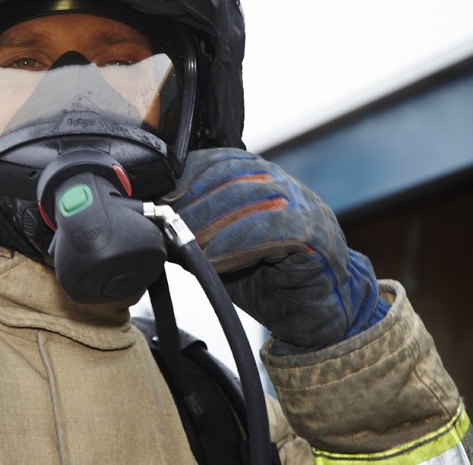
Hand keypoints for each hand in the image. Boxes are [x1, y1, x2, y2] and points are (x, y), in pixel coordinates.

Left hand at [164, 148, 387, 349]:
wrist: (319, 312)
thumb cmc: (269, 279)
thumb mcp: (221, 253)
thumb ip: (193, 235)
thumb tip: (153, 227)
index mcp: (256, 178)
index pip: (216, 160)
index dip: (184, 177)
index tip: (157, 199)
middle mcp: (278, 183)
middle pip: (228, 175)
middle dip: (191, 200)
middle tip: (166, 225)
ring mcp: (299, 203)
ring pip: (247, 197)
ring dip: (209, 221)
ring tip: (184, 243)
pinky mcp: (314, 231)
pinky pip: (271, 228)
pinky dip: (237, 241)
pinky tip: (214, 257)